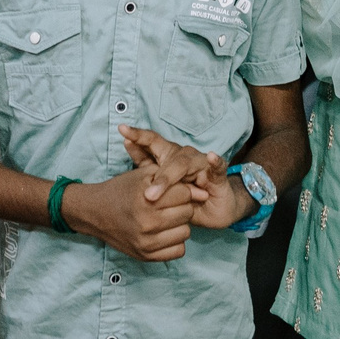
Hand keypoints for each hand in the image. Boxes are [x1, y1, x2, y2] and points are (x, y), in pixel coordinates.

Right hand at [64, 162, 199, 260]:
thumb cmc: (122, 190)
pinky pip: (178, 251)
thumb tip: (203, 193)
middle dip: (182, 206)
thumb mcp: (144, 175)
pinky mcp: (146, 256)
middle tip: (169, 205)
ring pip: (186, 232)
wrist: (96, 212)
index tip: (173, 191)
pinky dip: (175, 241)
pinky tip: (164, 232)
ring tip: (166, 218)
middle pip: (187, 212)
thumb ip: (172, 179)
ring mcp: (146, 243)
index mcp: (146, 200)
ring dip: (180, 224)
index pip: (184, 194)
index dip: (181, 190)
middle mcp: (146, 223)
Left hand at [120, 125, 243, 229]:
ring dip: (169, 177)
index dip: (137, 135)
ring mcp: (200, 163)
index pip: (151, 142)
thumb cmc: (186, 197)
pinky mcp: (217, 174)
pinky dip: (215, 161)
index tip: (122, 129)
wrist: (215, 209)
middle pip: (165, 151)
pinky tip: (211, 156)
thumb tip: (126, 144)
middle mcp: (184, 156)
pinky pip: (217, 166)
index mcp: (168, 157)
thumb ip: (147, 168)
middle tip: (132, 157)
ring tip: (154, 193)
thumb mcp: (163, 186)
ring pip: (183, 163)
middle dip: (149, 152)